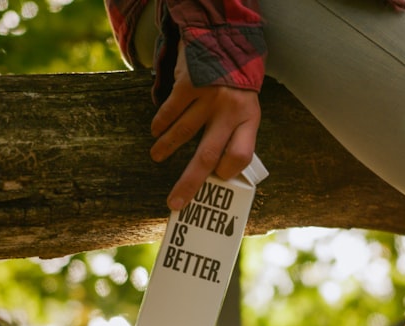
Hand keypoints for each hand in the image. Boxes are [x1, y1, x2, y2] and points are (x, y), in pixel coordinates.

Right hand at [150, 42, 261, 210]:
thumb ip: (237, 136)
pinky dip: (160, 124)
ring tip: (157, 156)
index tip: (216, 178)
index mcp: (249, 120)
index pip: (242, 156)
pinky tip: (155, 130)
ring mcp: (209, 97)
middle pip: (208, 155)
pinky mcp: (189, 84)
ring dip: (166, 148)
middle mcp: (230, 111)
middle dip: (189, 184)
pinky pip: (170, 111)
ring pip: (182, 134)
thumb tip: (218, 173)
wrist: (226, 43)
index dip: (228, 172)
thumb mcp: (247, 110)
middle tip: (174, 202)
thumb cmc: (236, 88)